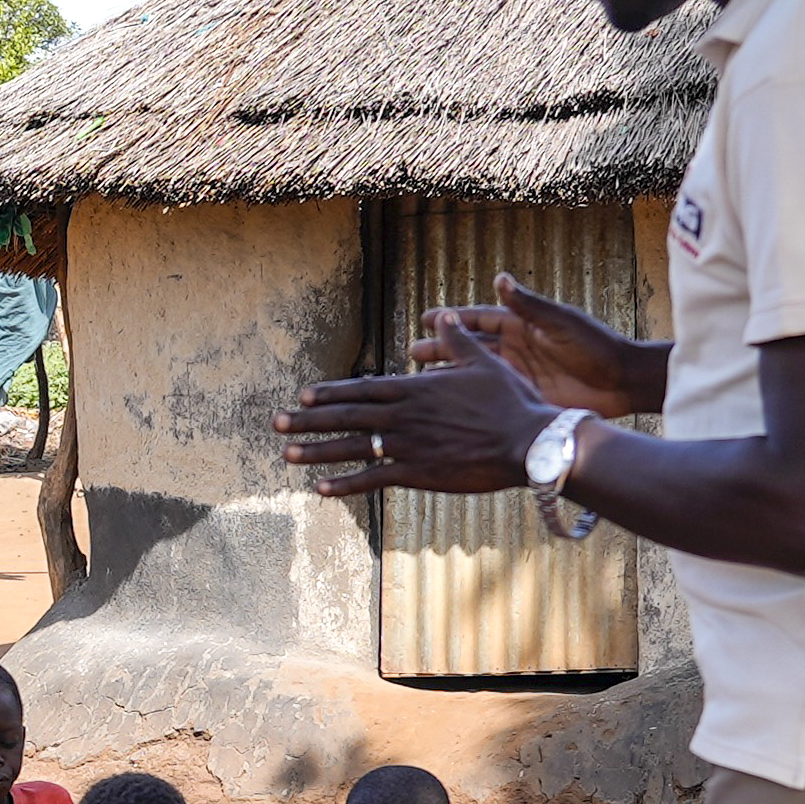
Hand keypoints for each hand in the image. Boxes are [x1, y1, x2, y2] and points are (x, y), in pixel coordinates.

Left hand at [276, 314, 556, 498]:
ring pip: (352, 448)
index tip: (303, 394)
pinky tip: (321, 489)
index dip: (330, 392)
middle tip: (276, 423)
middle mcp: (404, 415)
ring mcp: (408, 445)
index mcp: (415, 388)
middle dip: (308, 419)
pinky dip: (346, 485)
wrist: (528, 442)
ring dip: (316, 451)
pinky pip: (373, 479)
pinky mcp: (418, 474)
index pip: (362, 388)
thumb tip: (444, 314)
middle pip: (346, 416)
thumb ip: (457, 340)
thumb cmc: (510, 401)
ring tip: (287, 454)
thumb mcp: (484, 362)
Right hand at [419, 276, 645, 415]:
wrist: (622, 380)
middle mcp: (516, 347)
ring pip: (476, 373)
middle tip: (414, 353)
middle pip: (471, 347)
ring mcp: (519, 372)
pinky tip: (449, 403)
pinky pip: (491, 395)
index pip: (480, 319)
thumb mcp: (560, 322)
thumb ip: (528, 305)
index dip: (453, 319)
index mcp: (522, 325)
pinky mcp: (525, 395)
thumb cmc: (597, 345)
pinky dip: (470, 397)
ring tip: (422, 380)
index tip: (427, 319)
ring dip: (450, 375)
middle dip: (443, 348)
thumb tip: (500, 279)